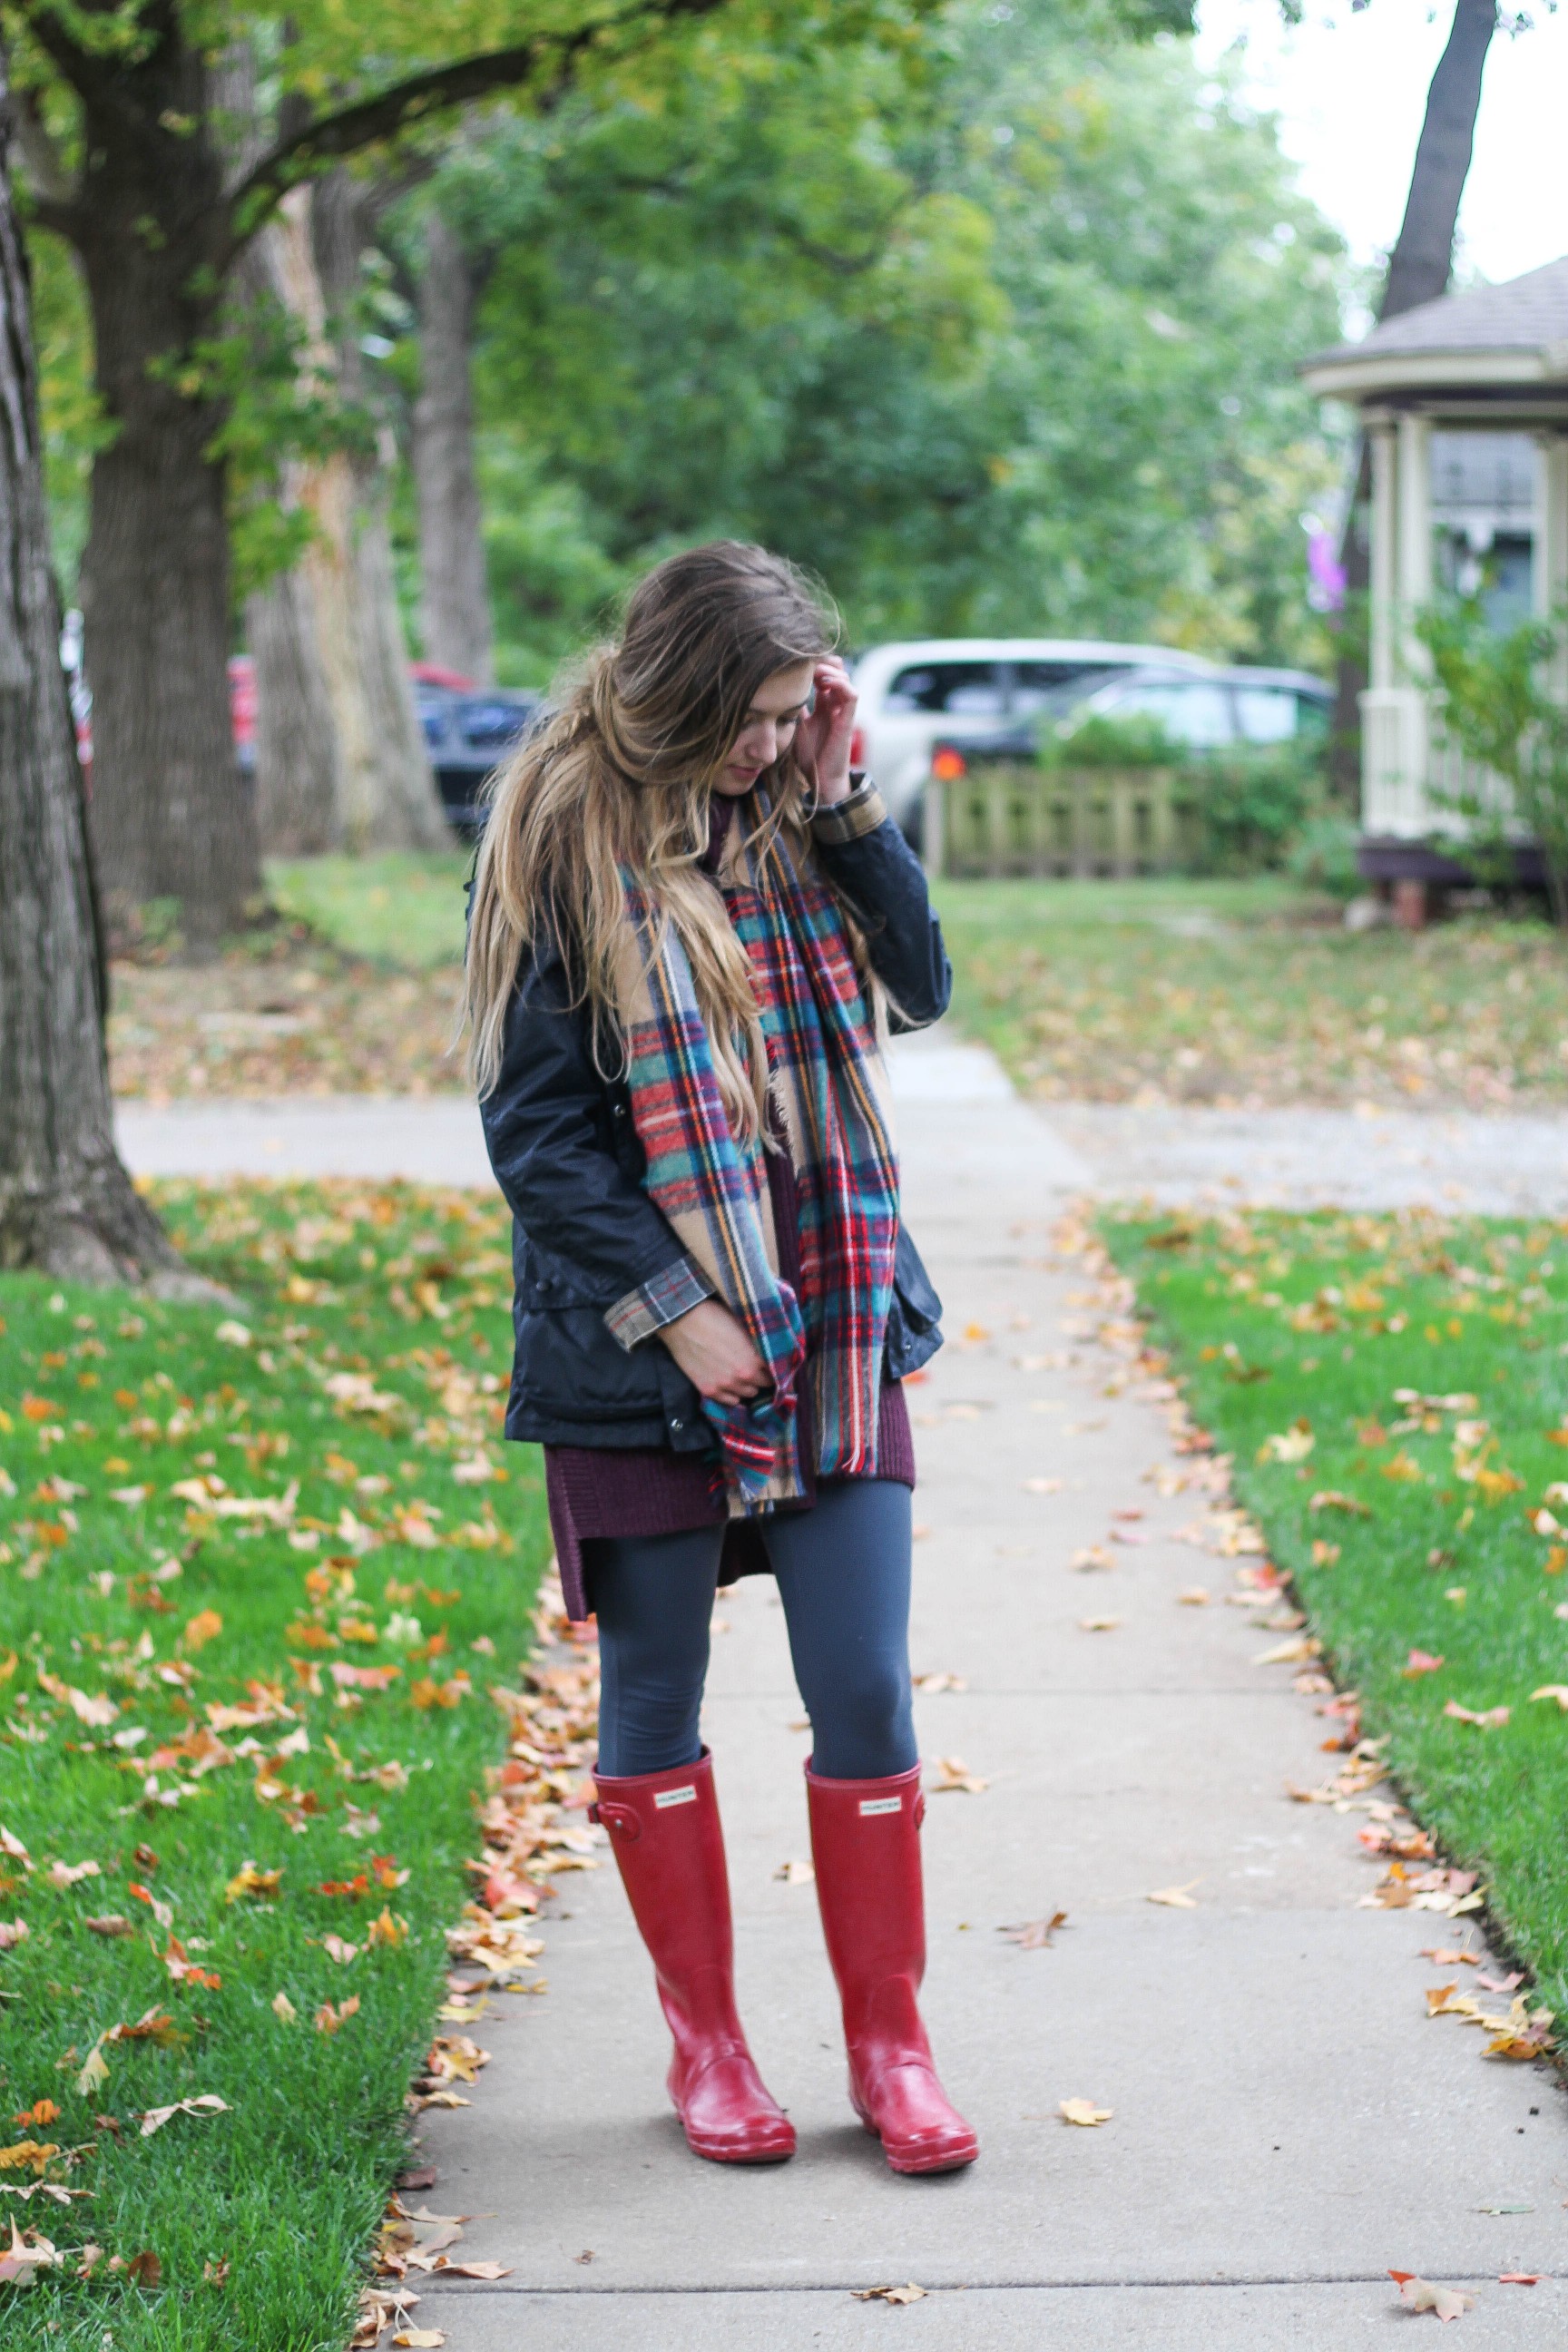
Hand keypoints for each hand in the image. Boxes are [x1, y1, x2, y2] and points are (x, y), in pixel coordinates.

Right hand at [661, 1297, 766, 1405]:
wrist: (682, 1320)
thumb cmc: (714, 1317)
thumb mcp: (743, 1327)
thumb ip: (757, 1346)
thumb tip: (768, 1352)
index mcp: (753, 1361)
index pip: (774, 1374)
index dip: (771, 1368)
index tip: (768, 1364)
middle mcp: (741, 1378)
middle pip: (760, 1386)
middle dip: (759, 1377)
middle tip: (754, 1368)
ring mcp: (723, 1386)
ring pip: (746, 1395)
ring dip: (746, 1386)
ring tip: (741, 1375)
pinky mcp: (708, 1390)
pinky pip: (729, 1401)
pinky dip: (732, 1395)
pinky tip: (730, 1384)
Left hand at [792, 656, 856, 807]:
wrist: (820, 780)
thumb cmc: (808, 757)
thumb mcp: (793, 727)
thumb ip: (790, 710)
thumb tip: (772, 694)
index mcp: (824, 706)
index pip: (823, 676)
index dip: (813, 666)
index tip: (795, 664)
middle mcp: (835, 706)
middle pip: (836, 672)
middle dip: (822, 663)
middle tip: (806, 662)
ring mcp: (843, 712)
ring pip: (845, 679)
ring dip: (831, 671)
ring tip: (815, 670)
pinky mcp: (848, 721)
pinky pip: (851, 695)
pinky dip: (841, 684)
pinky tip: (824, 682)